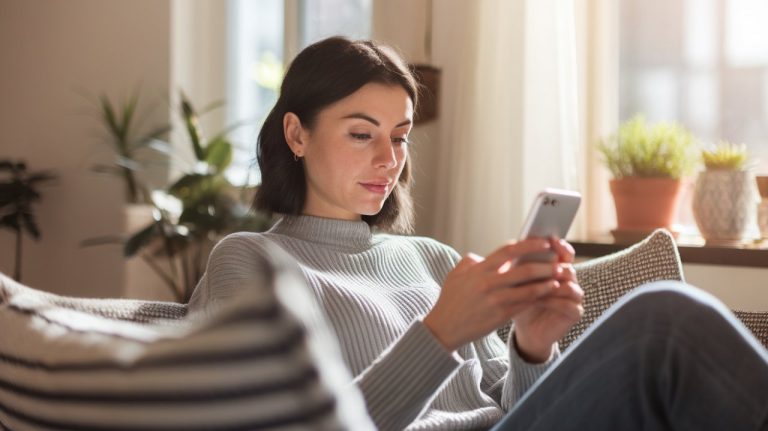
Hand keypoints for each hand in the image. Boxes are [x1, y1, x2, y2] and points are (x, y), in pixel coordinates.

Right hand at [423, 239, 559, 351]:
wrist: (444, 327)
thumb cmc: (450, 300)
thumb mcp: (456, 275)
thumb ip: (471, 262)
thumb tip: (482, 256)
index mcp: (479, 269)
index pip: (508, 251)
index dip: (529, 245)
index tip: (544, 243)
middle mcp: (489, 283)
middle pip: (524, 270)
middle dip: (545, 264)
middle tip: (559, 261)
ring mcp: (496, 300)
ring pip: (529, 288)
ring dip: (547, 282)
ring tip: (559, 278)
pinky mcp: (501, 315)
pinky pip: (525, 304)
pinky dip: (539, 297)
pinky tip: (549, 294)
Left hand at [513, 238, 583, 361]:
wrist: (526, 329)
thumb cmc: (517, 302)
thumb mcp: (510, 282)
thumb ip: (504, 267)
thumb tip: (473, 256)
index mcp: (554, 267)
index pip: (561, 251)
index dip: (556, 244)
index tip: (545, 239)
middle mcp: (567, 280)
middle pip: (567, 265)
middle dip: (555, 262)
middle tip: (544, 259)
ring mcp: (573, 296)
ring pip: (570, 284)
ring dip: (554, 283)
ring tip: (539, 282)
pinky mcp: (574, 313)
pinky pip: (570, 305)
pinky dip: (555, 301)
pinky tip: (540, 300)